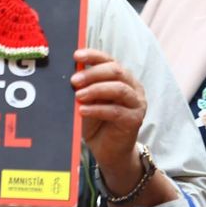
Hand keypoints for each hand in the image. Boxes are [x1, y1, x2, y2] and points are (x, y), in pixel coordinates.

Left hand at [72, 48, 146, 178]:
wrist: (109, 150)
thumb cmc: (97, 122)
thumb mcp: (89, 100)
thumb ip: (84, 86)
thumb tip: (69, 73)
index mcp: (122, 77)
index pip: (109, 60)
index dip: (93, 56)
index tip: (76, 56)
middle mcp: (133, 87)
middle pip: (116, 71)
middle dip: (92, 74)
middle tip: (74, 81)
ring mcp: (137, 103)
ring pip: (119, 89)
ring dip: (96, 90)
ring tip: (78, 96)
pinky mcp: (135, 120)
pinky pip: (116, 111)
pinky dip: (97, 109)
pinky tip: (83, 110)